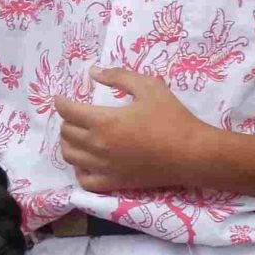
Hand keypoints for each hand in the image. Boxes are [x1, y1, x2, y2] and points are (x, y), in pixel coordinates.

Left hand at [53, 69, 213, 191]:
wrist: (192, 153)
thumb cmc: (172, 118)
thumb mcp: (149, 87)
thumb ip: (119, 77)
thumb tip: (93, 72)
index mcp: (103, 121)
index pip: (68, 111)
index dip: (61, 102)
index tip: (62, 99)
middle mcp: (97, 146)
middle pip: (66, 133)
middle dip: (66, 121)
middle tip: (75, 115)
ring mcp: (104, 167)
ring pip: (69, 156)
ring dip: (67, 143)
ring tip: (76, 136)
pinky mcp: (114, 183)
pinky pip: (84, 180)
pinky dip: (79, 170)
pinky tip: (86, 161)